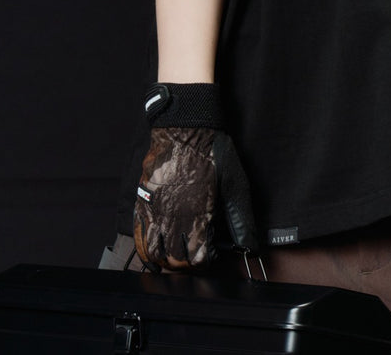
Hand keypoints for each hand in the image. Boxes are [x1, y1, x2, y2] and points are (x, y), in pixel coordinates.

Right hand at [133, 82, 257, 269]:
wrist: (185, 126)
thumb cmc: (212, 152)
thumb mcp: (234, 183)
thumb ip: (241, 219)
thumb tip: (251, 247)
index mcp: (198, 214)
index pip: (198, 258)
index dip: (207, 261)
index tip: (211, 254)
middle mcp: (173, 216)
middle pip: (174, 261)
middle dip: (186, 265)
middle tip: (195, 257)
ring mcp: (154, 209)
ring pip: (153, 253)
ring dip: (165, 260)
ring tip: (176, 254)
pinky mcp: (142, 200)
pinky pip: (139, 234)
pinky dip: (146, 246)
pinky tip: (157, 243)